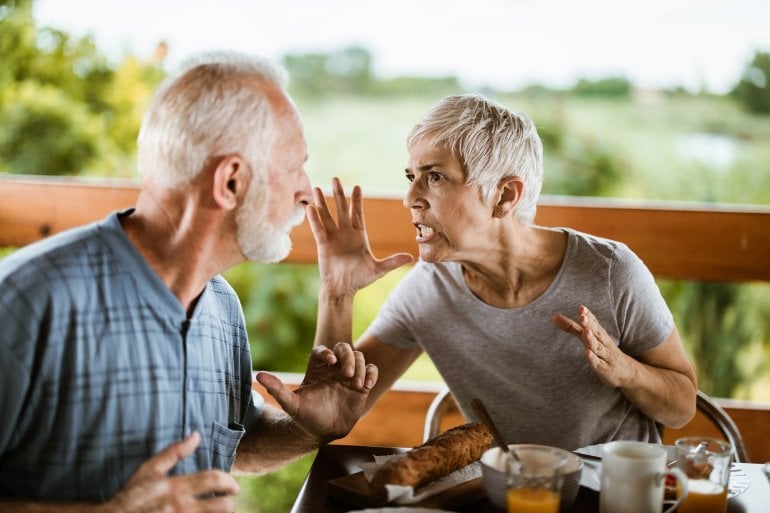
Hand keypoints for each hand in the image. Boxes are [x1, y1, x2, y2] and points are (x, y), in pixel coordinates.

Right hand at [107, 432, 238, 512]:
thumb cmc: (131, 496)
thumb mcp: (149, 469)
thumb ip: (174, 452)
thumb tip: (196, 435)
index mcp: (177, 487)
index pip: (215, 480)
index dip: (230, 482)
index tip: (234, 486)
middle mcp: (182, 507)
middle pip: (222, 506)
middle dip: (229, 503)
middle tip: (228, 501)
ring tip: (218, 512)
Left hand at [256, 342, 377, 441]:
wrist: (323, 433)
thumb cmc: (305, 418)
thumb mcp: (291, 404)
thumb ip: (277, 389)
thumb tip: (259, 375)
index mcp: (317, 370)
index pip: (322, 351)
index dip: (327, 351)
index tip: (331, 361)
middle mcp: (333, 370)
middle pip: (343, 348)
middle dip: (347, 357)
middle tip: (346, 374)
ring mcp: (348, 376)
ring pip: (359, 357)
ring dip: (360, 366)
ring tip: (355, 383)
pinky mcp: (361, 386)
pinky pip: (371, 370)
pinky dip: (371, 373)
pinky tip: (366, 384)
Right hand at [307, 177, 412, 297]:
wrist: (343, 290)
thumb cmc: (359, 279)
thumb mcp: (379, 269)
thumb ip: (393, 261)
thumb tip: (412, 257)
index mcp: (358, 236)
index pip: (357, 213)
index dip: (356, 200)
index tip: (357, 187)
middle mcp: (345, 233)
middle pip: (341, 209)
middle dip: (338, 194)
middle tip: (335, 178)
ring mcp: (333, 238)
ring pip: (327, 216)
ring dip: (322, 203)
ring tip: (316, 188)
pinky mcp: (323, 245)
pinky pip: (318, 229)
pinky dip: (315, 219)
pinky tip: (311, 207)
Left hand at [553, 305, 634, 387]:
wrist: (626, 371)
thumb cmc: (603, 350)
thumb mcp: (588, 338)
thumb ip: (572, 328)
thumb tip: (554, 316)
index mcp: (599, 334)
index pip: (594, 323)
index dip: (588, 315)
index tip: (581, 308)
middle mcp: (604, 343)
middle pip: (597, 332)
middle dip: (590, 324)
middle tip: (583, 316)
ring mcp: (606, 356)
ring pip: (598, 347)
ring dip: (591, 339)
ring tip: (586, 332)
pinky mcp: (605, 369)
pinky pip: (599, 364)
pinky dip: (593, 359)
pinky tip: (587, 353)